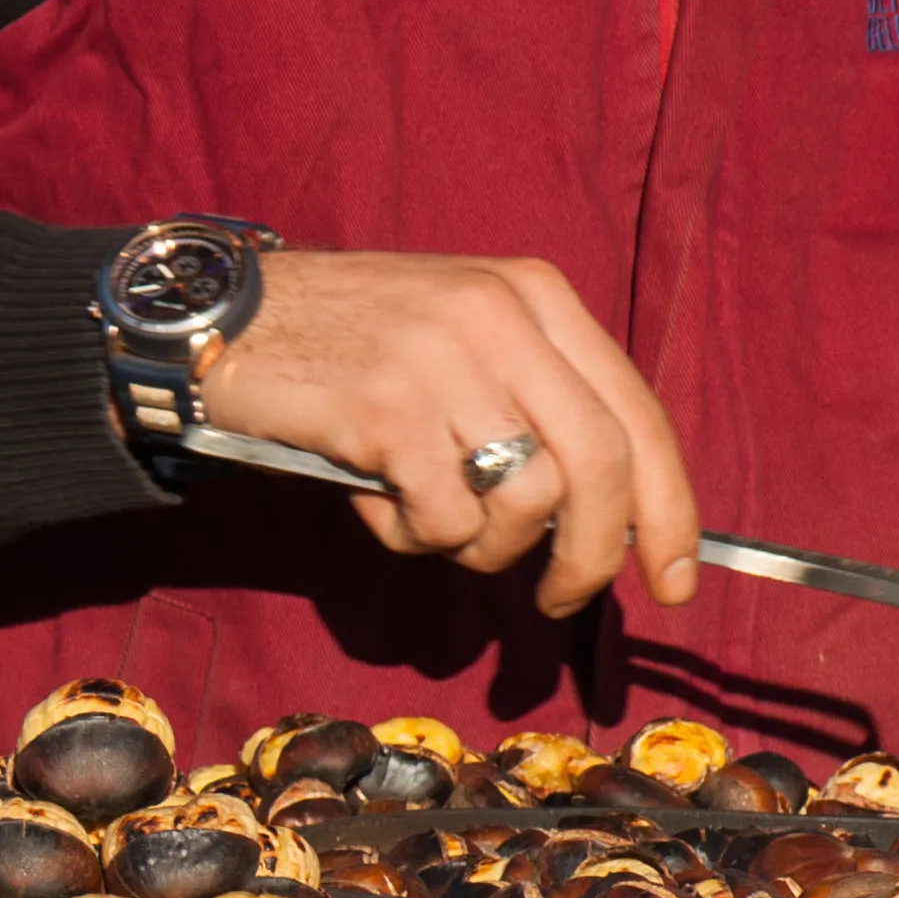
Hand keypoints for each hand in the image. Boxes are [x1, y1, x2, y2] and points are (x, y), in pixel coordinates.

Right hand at [199, 250, 702, 618]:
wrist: (225, 318)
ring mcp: (443, 361)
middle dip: (594, 556)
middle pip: (599, 465)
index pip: (637, 414)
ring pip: (520, 500)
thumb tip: (604, 517)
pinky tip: (373, 497)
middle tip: (564, 601)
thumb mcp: (461, 337)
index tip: (674, 578)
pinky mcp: (385, 409)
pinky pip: (440, 517)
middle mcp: (502, 318)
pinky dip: (411, 533)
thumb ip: (534, 400)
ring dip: (478, 543)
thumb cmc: (348, 344)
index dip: (670, 508)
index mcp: (536, 296)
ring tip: (425, 516)